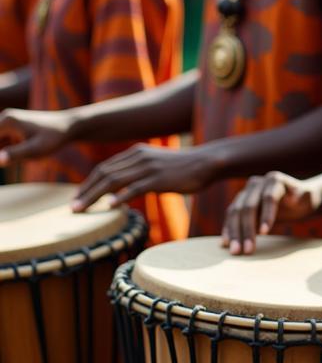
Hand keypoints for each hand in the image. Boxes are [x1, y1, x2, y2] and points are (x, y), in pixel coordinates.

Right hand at [0, 108, 75, 163]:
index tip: (11, 158)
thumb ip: (15, 155)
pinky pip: (3, 142)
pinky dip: (7, 152)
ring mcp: (8, 122)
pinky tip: (25, 152)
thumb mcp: (36, 149)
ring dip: (5, 153)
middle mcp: (4, 118)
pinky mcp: (13, 128)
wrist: (70, 126)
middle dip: (1, 154)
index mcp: (6, 122)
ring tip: (27, 151)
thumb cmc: (54, 138)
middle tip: (22, 154)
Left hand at [73, 145, 215, 212]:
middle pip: (104, 173)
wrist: (208, 162)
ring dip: (94, 196)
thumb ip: (140, 171)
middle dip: (85, 191)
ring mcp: (149, 167)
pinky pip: (135, 188)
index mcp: (136, 152)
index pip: (104, 167)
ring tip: (81, 210)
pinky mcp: (159, 179)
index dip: (88, 183)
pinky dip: (119, 197)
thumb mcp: (157, 164)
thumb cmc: (184, 167)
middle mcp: (139, 157)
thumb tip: (125, 189)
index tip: (78, 198)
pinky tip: (109, 207)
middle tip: (72, 207)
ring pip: (114, 181)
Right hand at [221, 172, 320, 254]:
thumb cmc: (303, 199)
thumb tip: (292, 197)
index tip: (265, 233)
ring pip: (235, 212)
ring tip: (236, 252)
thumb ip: (306, 195)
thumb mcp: (309, 197)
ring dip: (234, 233)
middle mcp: (257, 183)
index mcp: (275, 180)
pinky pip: (230, 216)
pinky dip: (228, 230)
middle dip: (247, 230)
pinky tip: (225, 243)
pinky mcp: (238, 203)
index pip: (269, 197)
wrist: (294, 199)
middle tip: (248, 250)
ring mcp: (245, 192)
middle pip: (249, 206)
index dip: (266, 214)